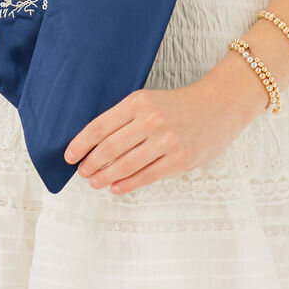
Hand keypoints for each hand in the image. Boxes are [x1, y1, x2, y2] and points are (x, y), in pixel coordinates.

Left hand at [62, 81, 257, 194]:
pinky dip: (126, 184)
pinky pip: (146, 176)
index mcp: (138, 102)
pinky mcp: (179, 159)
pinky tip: (116, 188)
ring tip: (95, 182)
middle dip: (90, 163)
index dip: (81, 144)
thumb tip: (96, 143)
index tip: (69, 156)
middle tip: (82, 172)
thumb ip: (127, 118)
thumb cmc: (180, 106)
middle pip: (108, 148)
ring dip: (105, 177)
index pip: (100, 126)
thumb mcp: (150, 101)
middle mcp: (150, 120)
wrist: (219, 106)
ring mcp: (165, 140)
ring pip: (125, 165)